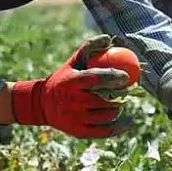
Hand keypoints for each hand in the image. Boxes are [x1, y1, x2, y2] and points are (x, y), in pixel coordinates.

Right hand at [11, 35, 132, 137]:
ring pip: (107, 115)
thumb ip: (89, 48)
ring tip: (121, 102)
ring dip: (119, 108)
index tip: (126, 77)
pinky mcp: (79, 132)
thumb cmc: (63, 79)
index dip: (113, 77)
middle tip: (128, 90)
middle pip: (104, 99)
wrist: (42, 104)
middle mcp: (73, 101)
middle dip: (121, 94)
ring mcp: (76, 118)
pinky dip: (120, 127)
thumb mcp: (73, 62)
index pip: (96, 78)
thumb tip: (109, 39)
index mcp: (71, 82)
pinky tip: (129, 122)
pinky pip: (105, 131)